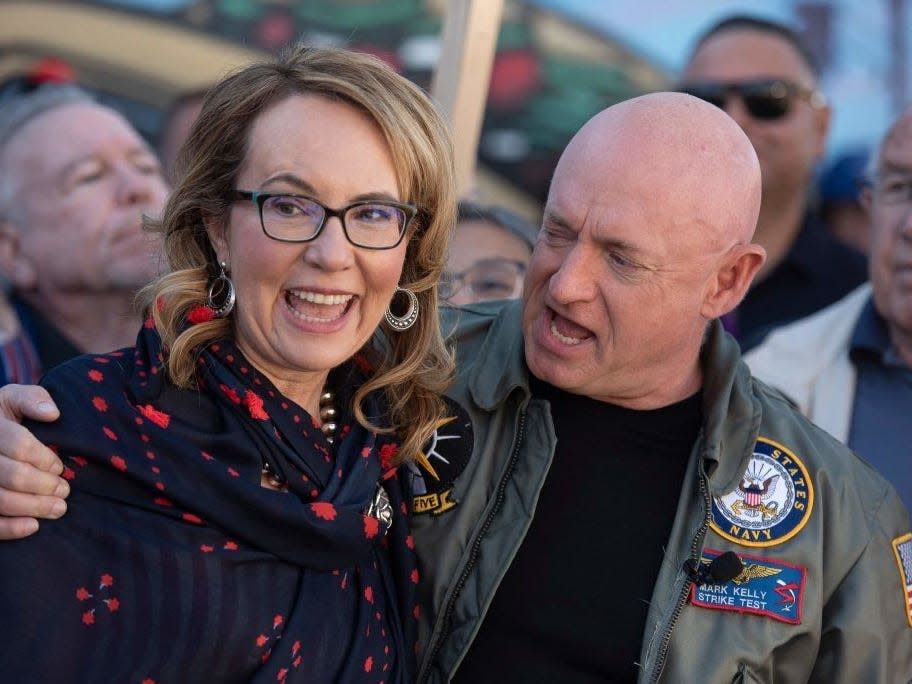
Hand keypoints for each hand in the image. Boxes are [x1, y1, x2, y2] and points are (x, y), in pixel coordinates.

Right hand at [0, 384, 66, 538]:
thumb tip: (52, 414)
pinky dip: (9, 528)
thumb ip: (32, 399)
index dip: (44, 458)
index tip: (60, 467)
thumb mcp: (14, 399)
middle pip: (10, 475)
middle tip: (65, 490)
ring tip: (59, 508)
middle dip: (43, 486)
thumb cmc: (5, 417)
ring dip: (32, 508)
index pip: (19, 445)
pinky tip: (33, 526)